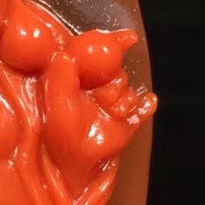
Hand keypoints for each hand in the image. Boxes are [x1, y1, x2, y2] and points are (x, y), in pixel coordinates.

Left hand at [44, 29, 156, 188]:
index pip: (96, 55)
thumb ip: (59, 77)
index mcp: (77, 81)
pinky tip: (149, 103)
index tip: (128, 38)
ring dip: (124, 101)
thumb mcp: (55, 102)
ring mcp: (111, 107)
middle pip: (117, 74)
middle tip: (105, 97)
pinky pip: (142, 109)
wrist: (74, 166)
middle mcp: (95, 91)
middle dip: (115, 83)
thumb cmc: (58, 132)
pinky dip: (146, 106)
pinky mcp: (124, 124)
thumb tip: (63, 53)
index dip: (113, 43)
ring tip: (113, 113)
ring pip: (129, 92)